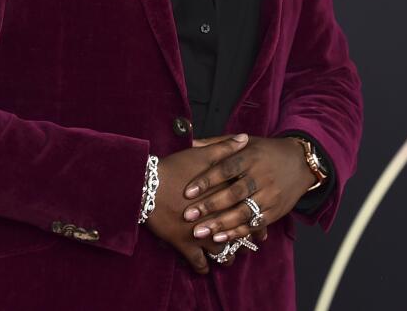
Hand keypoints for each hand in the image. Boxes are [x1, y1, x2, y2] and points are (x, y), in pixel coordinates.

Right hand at [143, 134, 256, 273]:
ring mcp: (201, 234)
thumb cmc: (173, 168)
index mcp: (223, 197)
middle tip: (250, 244)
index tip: (262, 223)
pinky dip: (203, 267)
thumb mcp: (201, 155)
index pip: (248, 210)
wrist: (145, 186)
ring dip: (227, 255)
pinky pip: (198, 263)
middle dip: (246, 240)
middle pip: (238, 234)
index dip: (258, 218)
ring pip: (222, 252)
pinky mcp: (185, 245)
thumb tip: (245, 138)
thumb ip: (225, 148)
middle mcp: (216, 218)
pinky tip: (206, 268)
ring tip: (230, 256)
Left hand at [180, 134, 316, 245]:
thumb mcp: (246, 143)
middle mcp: (261, 176)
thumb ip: (219, 144)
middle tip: (188, 215)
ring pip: (244, 211)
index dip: (207, 180)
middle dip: (210, 206)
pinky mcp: (276, 211)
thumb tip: (191, 143)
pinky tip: (222, 237)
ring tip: (200, 231)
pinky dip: (239, 232)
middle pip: (234, 193)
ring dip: (221, 224)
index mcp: (251, 156)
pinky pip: (256, 223)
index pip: (226, 168)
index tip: (188, 191)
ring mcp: (270, 195)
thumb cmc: (266, 152)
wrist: (301, 163)